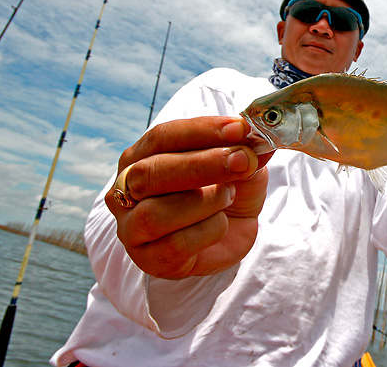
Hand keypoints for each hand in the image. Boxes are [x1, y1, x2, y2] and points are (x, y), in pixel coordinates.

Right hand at [105, 116, 272, 278]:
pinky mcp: (149, 258)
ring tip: (229, 196)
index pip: (164, 136)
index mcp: (142, 155)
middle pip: (152, 172)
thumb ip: (244, 151)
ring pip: (155, 214)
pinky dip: (208, 231)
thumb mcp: (240, 164)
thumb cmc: (225, 190)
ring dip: (204, 202)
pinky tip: (222, 223)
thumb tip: (258, 138)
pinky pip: (175, 245)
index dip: (202, 131)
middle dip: (203, 164)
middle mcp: (127, 189)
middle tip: (243, 160)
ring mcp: (132, 227)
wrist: (228, 234)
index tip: (239, 129)